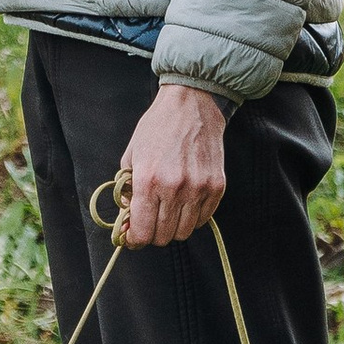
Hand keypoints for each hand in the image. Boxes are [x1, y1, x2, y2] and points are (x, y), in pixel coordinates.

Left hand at [119, 82, 228, 245]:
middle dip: (153, 234)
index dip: (135, 239)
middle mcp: (174, 188)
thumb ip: (127, 191)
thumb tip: (127, 222)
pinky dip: (193, 217)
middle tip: (151, 222)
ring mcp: (198, 188)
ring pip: (184, 232)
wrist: (191, 104)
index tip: (134, 238)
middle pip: (163, 236)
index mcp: (148, 180)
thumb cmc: (157, 128)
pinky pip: (203, 219)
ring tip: (169, 211)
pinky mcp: (216, 186)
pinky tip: (186, 202)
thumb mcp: (132, 156)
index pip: (141, 230)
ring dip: (174, 227)